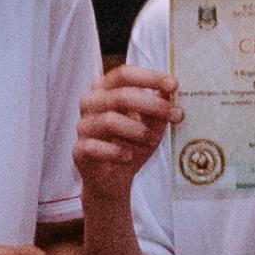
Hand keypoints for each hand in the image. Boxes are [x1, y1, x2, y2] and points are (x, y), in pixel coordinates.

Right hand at [80, 63, 184, 196]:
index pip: (124, 74)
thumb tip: (169, 92)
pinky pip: (96, 147)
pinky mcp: (79, 149)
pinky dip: (117, 152)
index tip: (173, 84)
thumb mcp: (152, 124)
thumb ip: (159, 107)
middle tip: (175, 115)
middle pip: (120, 96)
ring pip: (109, 120)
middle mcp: (91, 103)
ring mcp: (84, 126)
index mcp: (106, 90)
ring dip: (137, 130)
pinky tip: (128, 156)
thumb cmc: (131, 144)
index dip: (149, 77)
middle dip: (153, 105)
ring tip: (150, 140)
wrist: (114, 179)